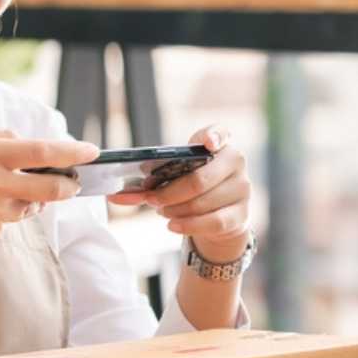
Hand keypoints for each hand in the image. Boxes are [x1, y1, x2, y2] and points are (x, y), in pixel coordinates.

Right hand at [0, 130, 96, 258]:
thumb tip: (28, 142)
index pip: (43, 152)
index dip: (72, 152)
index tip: (93, 152)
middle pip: (51, 188)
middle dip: (68, 186)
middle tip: (72, 183)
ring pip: (30, 208)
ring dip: (28, 202)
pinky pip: (8, 224)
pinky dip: (1, 217)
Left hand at [109, 126, 251, 261]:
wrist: (221, 214)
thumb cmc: (194, 187)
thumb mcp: (178, 174)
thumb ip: (151, 179)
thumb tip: (114, 194)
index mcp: (220, 144)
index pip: (221, 133)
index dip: (214, 136)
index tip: (207, 143)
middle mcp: (235, 163)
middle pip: (199, 180)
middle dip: (169, 192)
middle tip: (151, 199)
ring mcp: (242, 189)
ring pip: (203, 203)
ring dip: (175, 210)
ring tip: (162, 211)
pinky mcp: (242, 215)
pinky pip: (213, 222)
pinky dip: (189, 225)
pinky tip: (173, 225)